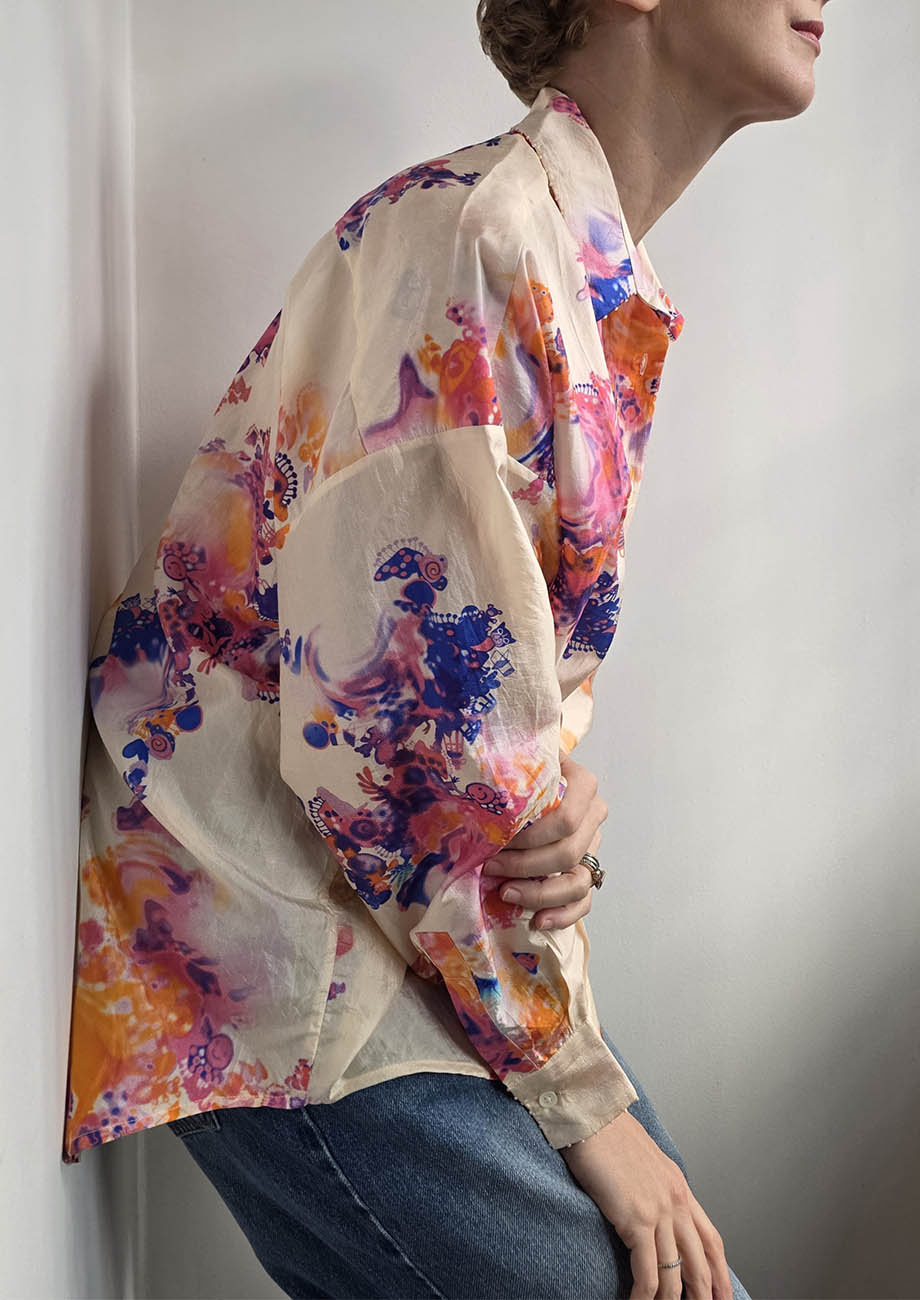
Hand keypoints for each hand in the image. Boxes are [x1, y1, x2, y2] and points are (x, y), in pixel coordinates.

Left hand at [481, 753, 605, 932]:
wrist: (533, 780)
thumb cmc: (521, 769)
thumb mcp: (518, 755)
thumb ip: (511, 759)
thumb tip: (481, 767)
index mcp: (583, 785)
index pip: (566, 819)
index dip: (532, 836)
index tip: (498, 841)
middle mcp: (594, 816)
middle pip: (568, 852)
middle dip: (525, 865)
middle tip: (490, 866)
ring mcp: (592, 846)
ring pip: (578, 881)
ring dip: (540, 892)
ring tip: (506, 893)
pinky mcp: (586, 871)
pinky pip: (583, 900)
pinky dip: (562, 914)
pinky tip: (538, 921)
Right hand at [560, 1112, 732, 1299]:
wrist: (591, 1116)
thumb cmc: (608, 1133)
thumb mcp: (643, 1160)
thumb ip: (654, 1186)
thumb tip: (651, 1208)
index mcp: (679, 1186)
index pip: (711, 1238)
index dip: (720, 1271)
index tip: (723, 1293)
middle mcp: (676, 1200)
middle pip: (701, 1261)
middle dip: (705, 1294)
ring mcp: (658, 1210)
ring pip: (675, 1272)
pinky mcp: (636, 1218)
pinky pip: (648, 1271)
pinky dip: (645, 1295)